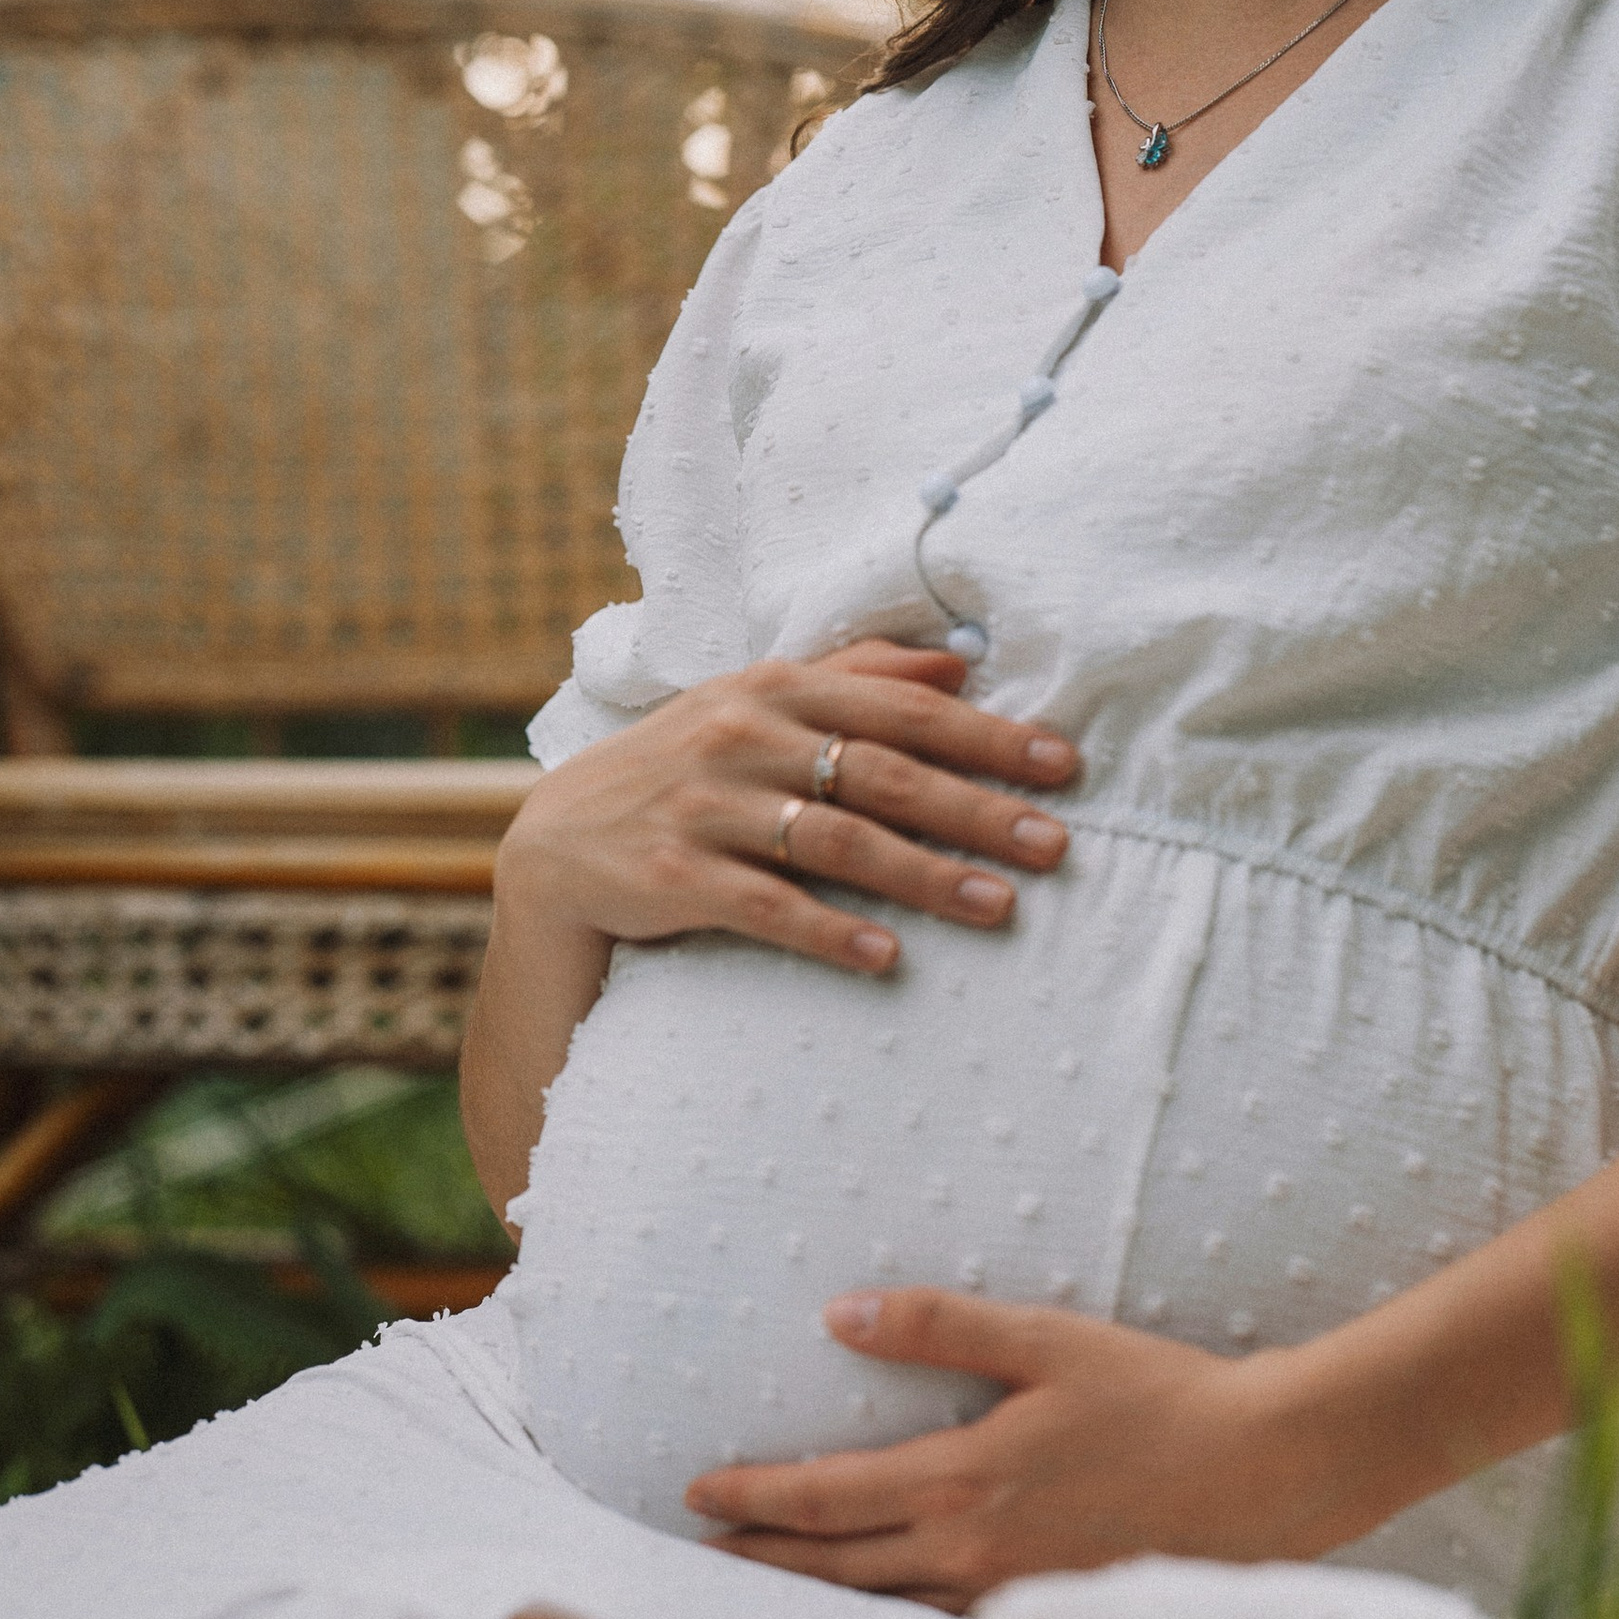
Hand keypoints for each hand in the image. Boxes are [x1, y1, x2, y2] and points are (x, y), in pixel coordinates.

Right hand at [496, 641, 1076, 978]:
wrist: (555, 846)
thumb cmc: (684, 771)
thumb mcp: (758, 706)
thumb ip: (856, 678)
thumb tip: (958, 663)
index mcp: (775, 687)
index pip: (900, 707)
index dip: (986, 735)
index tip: (1063, 765)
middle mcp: (740, 736)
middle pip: (881, 772)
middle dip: (976, 809)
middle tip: (1054, 844)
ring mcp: (701, 807)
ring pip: (834, 839)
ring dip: (923, 875)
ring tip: (998, 906)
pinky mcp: (667, 876)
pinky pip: (763, 906)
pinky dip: (828, 929)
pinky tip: (887, 955)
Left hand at [682, 1289, 1344, 1610]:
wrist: (1263, 1475)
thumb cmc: (1161, 1398)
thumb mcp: (1047, 1341)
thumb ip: (938, 1327)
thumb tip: (838, 1314)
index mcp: (961, 1481)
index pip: (822, 1498)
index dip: (751, 1499)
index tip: (696, 1493)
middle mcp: (970, 1552)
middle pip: (832, 1569)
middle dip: (758, 1562)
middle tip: (697, 1560)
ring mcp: (1007, 1594)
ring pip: (879, 1609)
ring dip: (810, 1600)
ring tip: (761, 1592)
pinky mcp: (1044, 1612)